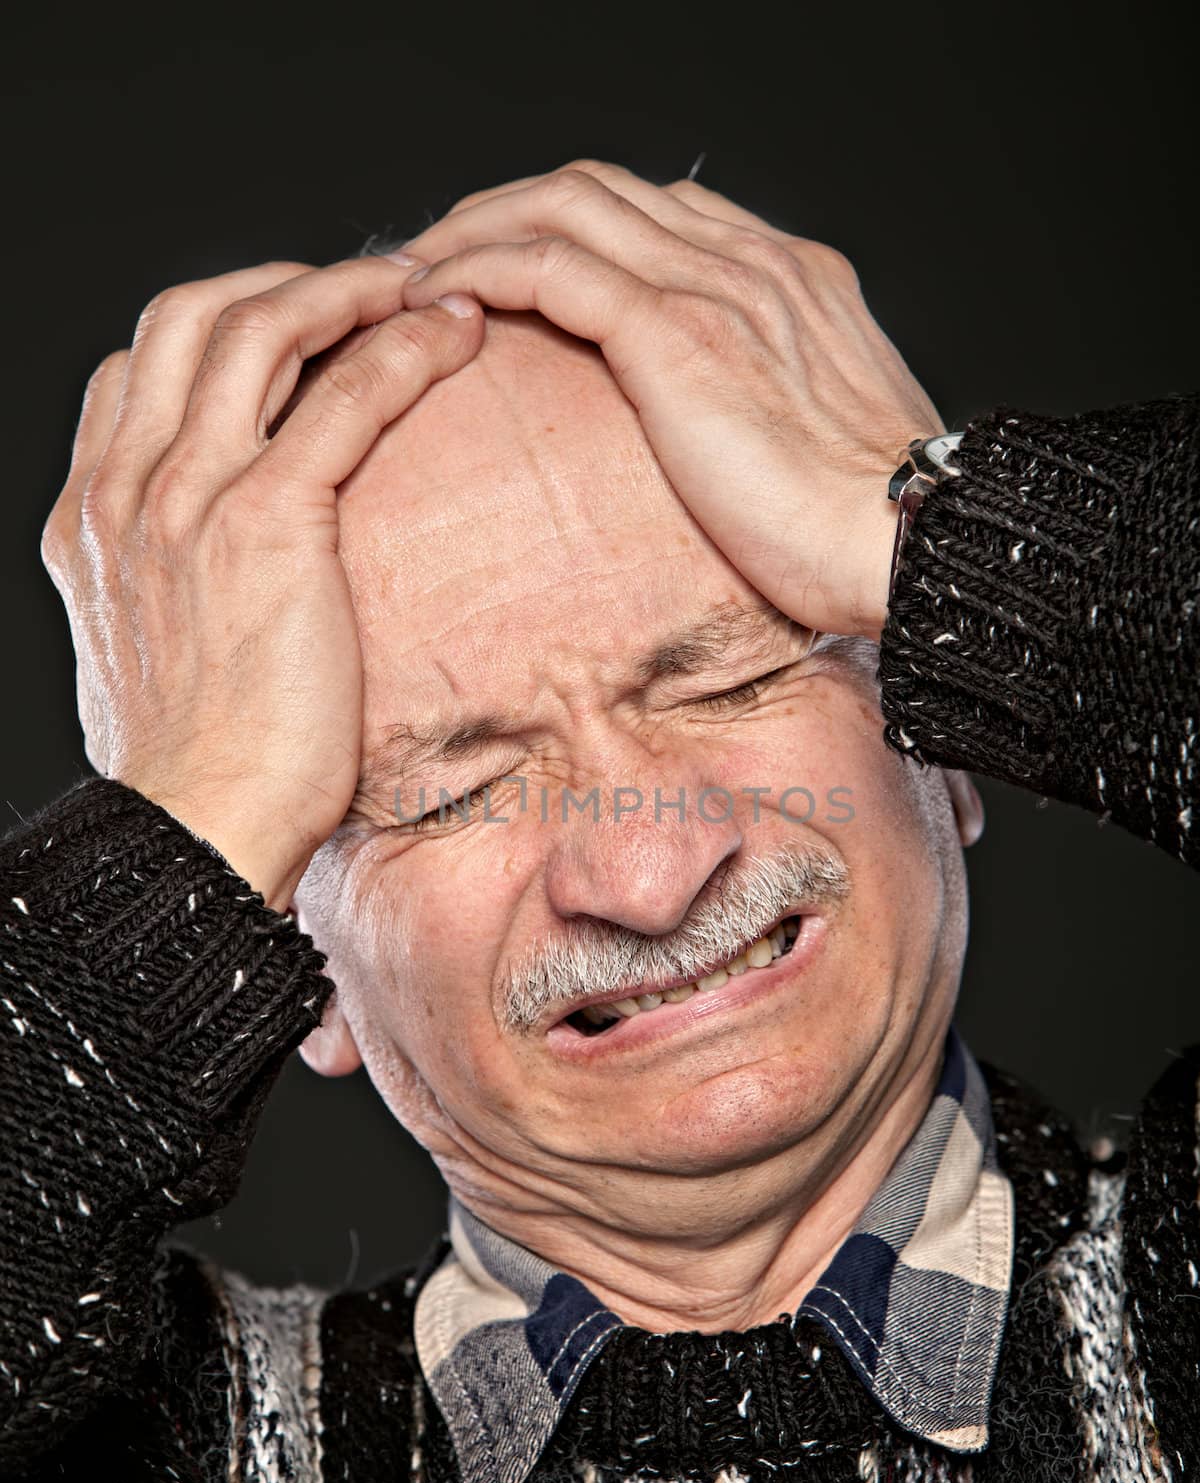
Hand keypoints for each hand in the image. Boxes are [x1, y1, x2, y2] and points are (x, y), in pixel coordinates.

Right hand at [41, 258, 483, 909]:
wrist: (196, 830)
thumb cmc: (198, 767)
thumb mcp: (148, 652)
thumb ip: (167, 583)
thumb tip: (223, 579)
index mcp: (91, 513)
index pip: (139, 365)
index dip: (222, 323)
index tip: (296, 328)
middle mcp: (127, 487)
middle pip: (190, 315)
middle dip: (282, 280)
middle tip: (365, 285)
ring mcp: (187, 497)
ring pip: (261, 327)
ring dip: (347, 287)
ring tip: (420, 284)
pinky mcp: (267, 525)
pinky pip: (342, 398)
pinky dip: (401, 347)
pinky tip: (453, 333)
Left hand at [399, 159, 942, 640]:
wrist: (912, 539)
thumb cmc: (870, 525)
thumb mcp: (825, 442)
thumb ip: (773, 408)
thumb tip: (732, 449)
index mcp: (788, 277)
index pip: (654, 212)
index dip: (570, 225)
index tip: (513, 266)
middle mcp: (750, 260)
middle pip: (595, 188)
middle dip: (503, 208)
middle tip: (437, 257)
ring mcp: (714, 286)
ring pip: (560, 206)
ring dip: (472, 228)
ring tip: (411, 273)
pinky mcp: (674, 333)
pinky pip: (548, 266)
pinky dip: (479, 268)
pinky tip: (433, 299)